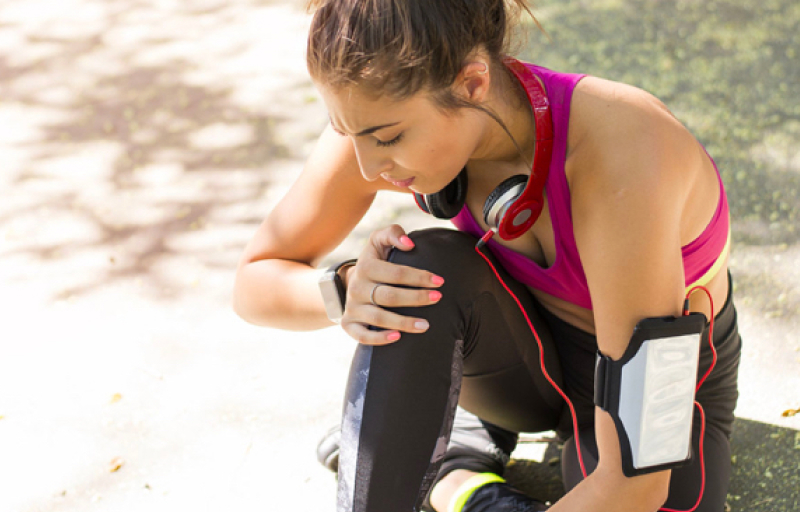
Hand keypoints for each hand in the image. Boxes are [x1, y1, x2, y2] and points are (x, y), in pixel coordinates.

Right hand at [341, 224, 443, 344]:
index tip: (440, 282)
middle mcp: (357, 287)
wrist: (351, 282)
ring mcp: (352, 307)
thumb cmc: (375, 261)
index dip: (419, 277)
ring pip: (378, 318)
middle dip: (416, 298)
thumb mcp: (378, 241)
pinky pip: (362, 336)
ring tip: (426, 326)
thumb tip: (409, 244)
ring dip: (404, 323)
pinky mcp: (348, 324)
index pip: (396, 273)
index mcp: (366, 266)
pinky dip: (379, 338)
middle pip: (389, 296)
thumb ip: (393, 233)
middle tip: (437, 299)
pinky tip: (398, 337)